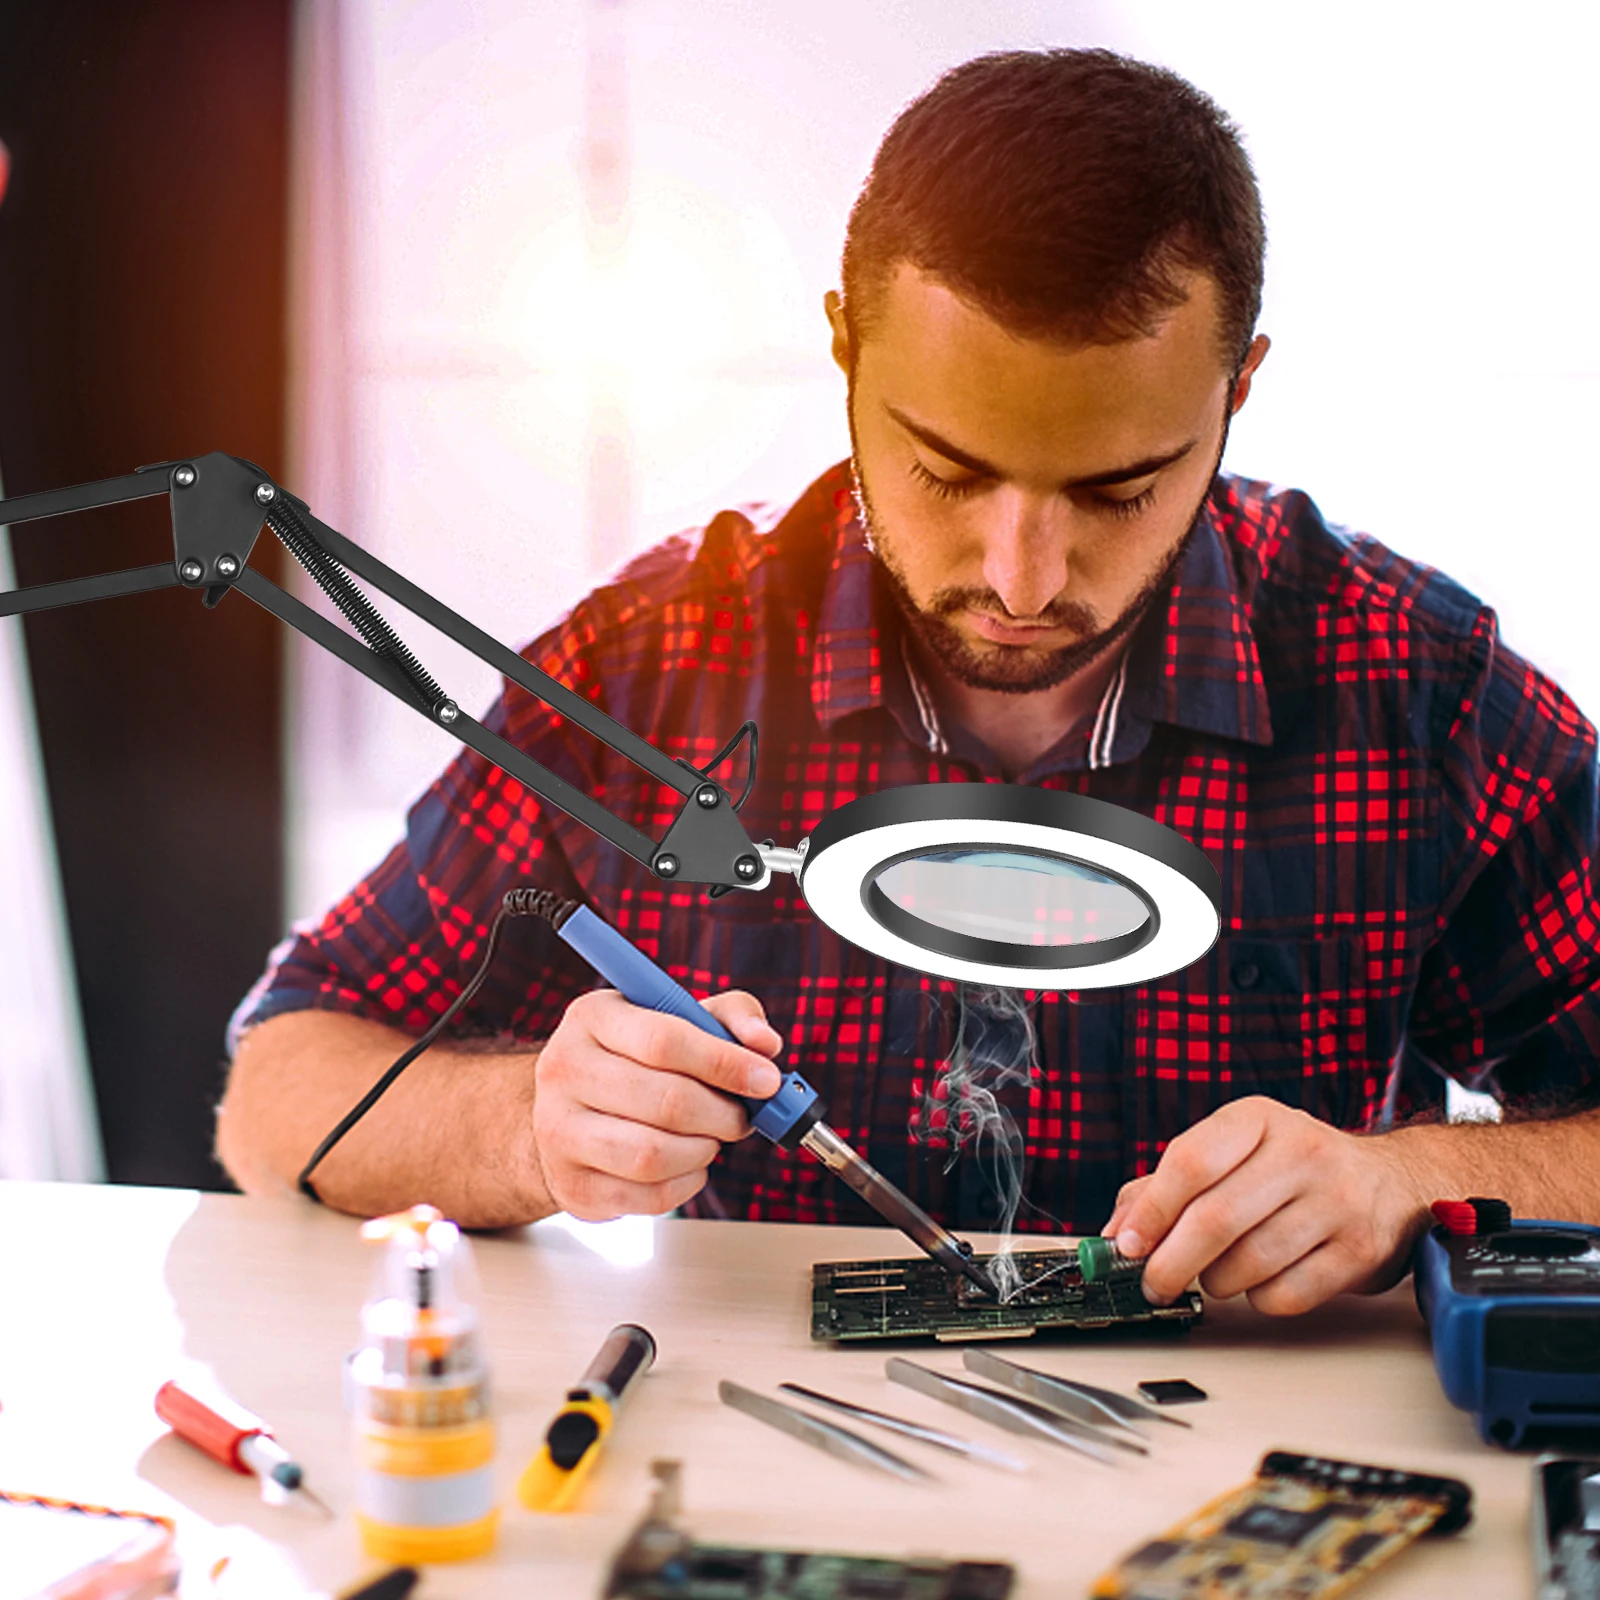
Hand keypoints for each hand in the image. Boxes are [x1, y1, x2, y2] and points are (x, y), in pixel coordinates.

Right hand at [531, 988, 782, 1220]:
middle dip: (723, 1113)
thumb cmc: (636, 1057)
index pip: (664, 1041)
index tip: (766, 1080)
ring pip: (654, 1155)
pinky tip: (689, 1162)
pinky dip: (687, 1182)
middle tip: (741, 1116)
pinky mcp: (573, 1186)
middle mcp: (564, 1070)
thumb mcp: (678, 1017)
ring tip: (711, 1137)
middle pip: (666, 1102)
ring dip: (704, 1149)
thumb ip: (731, 1016)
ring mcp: (559, 1132)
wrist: (569, 1109)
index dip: (725, 1063)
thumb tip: (766, 1044)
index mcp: (592, 1018)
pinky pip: (649, 1196)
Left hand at [1103, 1097, 1433, 1314]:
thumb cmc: (1292, 1169)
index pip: (1190, 1162)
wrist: (1390, 1183)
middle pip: (1215, 1218)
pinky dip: (1259, 1299)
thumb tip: (1116, 1232)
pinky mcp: (1359, 1251)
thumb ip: (1167, 1184)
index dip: (1151, 1210)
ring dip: (1216, 1282)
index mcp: (1258, 1119)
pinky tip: (1260, 1282)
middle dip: (1171, 1262)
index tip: (1126, 1244)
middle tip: (1153, 1282)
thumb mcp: (1233, 1152)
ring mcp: (1336, 1201)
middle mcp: (1302, 1152)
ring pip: (1249, 1262)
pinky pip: (1287, 1293)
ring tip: (1213, 1275)